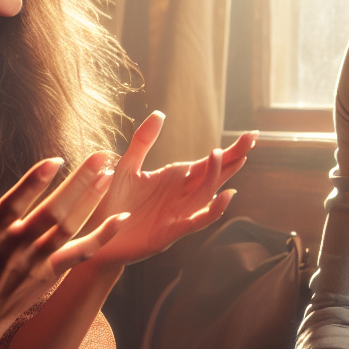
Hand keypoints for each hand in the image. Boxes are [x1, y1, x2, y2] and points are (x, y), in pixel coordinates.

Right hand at [0, 150, 128, 346]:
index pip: (15, 202)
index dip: (34, 182)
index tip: (56, 160)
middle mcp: (16, 245)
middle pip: (51, 212)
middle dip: (78, 184)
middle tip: (100, 157)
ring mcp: (36, 261)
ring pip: (68, 229)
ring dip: (91, 202)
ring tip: (109, 176)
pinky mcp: (52, 273)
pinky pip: (80, 254)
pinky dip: (102, 237)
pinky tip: (121, 218)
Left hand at [84, 112, 255, 267]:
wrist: (97, 235)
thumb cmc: (112, 202)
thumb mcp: (127, 166)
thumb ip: (143, 141)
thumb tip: (160, 113)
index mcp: (175, 180)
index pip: (209, 163)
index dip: (231, 151)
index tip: (251, 135)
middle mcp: (182, 196)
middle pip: (215, 176)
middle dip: (233, 159)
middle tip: (252, 140)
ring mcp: (178, 214)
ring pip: (206, 195)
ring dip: (215, 177)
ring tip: (219, 155)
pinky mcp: (168, 233)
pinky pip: (195, 221)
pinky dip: (211, 211)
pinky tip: (222, 197)